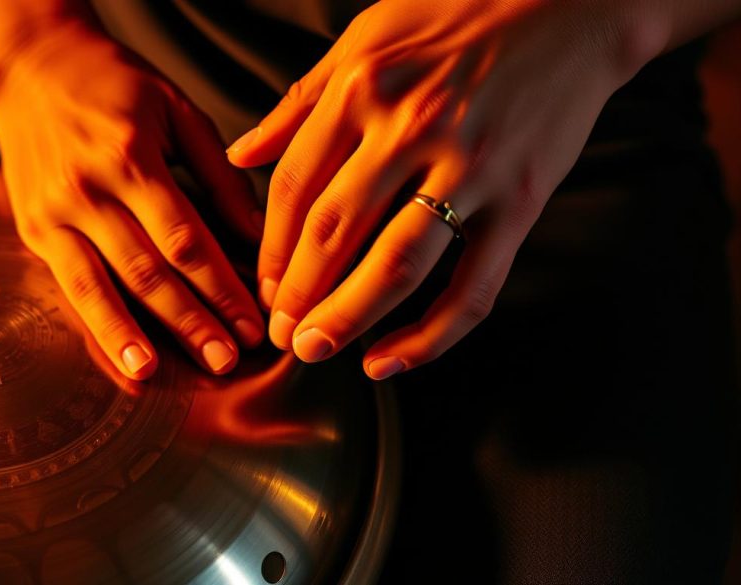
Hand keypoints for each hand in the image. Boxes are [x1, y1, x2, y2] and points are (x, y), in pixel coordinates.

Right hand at [0, 22, 264, 379]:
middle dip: (190, 320)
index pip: (186, 238)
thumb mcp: (176, 110)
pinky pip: (69, 284)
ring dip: (133, 334)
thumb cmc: (113, 85)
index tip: (253, 322)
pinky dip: (96, 323)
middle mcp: (88, 190)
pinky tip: (118, 354)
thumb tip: (258, 237)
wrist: (29, 67)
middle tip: (226, 360)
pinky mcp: (31, 229)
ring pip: (100, 285)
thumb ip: (219, 175)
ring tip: (160, 374)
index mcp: (130, 156)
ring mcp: (53, 213)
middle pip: (147, 270)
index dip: (221, 285)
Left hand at [228, 0, 645, 378]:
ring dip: (345, 319)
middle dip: (295, 293)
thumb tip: (238, 155)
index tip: (262, 285)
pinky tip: (388, 360)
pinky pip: (472, 286)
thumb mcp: (363, 39)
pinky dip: (430, 335)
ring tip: (313, 351)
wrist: (570, 5)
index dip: (270, 247)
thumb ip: (298, 103)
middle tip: (278, 334)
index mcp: (363, 88)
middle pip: (333, 231)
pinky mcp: (519, 200)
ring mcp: (469, 167)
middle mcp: (411, 127)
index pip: (295, 187)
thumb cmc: (456, 15)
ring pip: (394, 265)